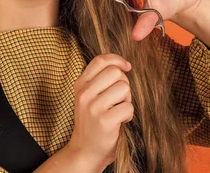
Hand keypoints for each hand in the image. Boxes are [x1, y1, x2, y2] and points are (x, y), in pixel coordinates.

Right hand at [67, 54, 133, 170]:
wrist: (85, 150)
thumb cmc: (93, 121)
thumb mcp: (89, 96)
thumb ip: (100, 79)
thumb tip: (124, 65)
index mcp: (80, 84)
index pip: (100, 60)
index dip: (117, 59)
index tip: (126, 67)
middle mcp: (84, 93)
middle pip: (116, 72)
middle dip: (124, 84)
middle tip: (119, 99)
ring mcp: (93, 107)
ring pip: (124, 88)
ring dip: (127, 100)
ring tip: (118, 110)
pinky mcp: (104, 121)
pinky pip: (128, 107)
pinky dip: (128, 115)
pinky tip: (119, 121)